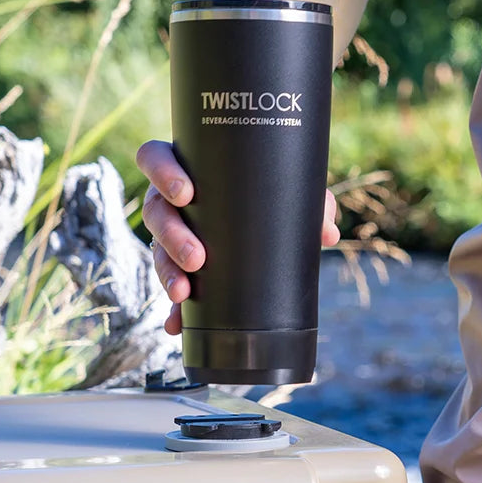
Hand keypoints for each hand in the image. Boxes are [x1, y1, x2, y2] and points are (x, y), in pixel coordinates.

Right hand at [136, 140, 340, 334]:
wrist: (266, 221)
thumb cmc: (269, 191)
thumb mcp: (288, 189)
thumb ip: (311, 201)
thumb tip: (327, 233)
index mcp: (187, 167)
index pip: (155, 157)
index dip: (162, 172)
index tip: (186, 194)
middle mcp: (170, 200)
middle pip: (155, 210)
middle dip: (171, 235)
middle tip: (196, 256)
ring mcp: (169, 234)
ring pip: (156, 250)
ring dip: (167, 272)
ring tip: (184, 292)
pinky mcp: (176, 266)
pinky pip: (170, 285)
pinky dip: (172, 309)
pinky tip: (176, 325)